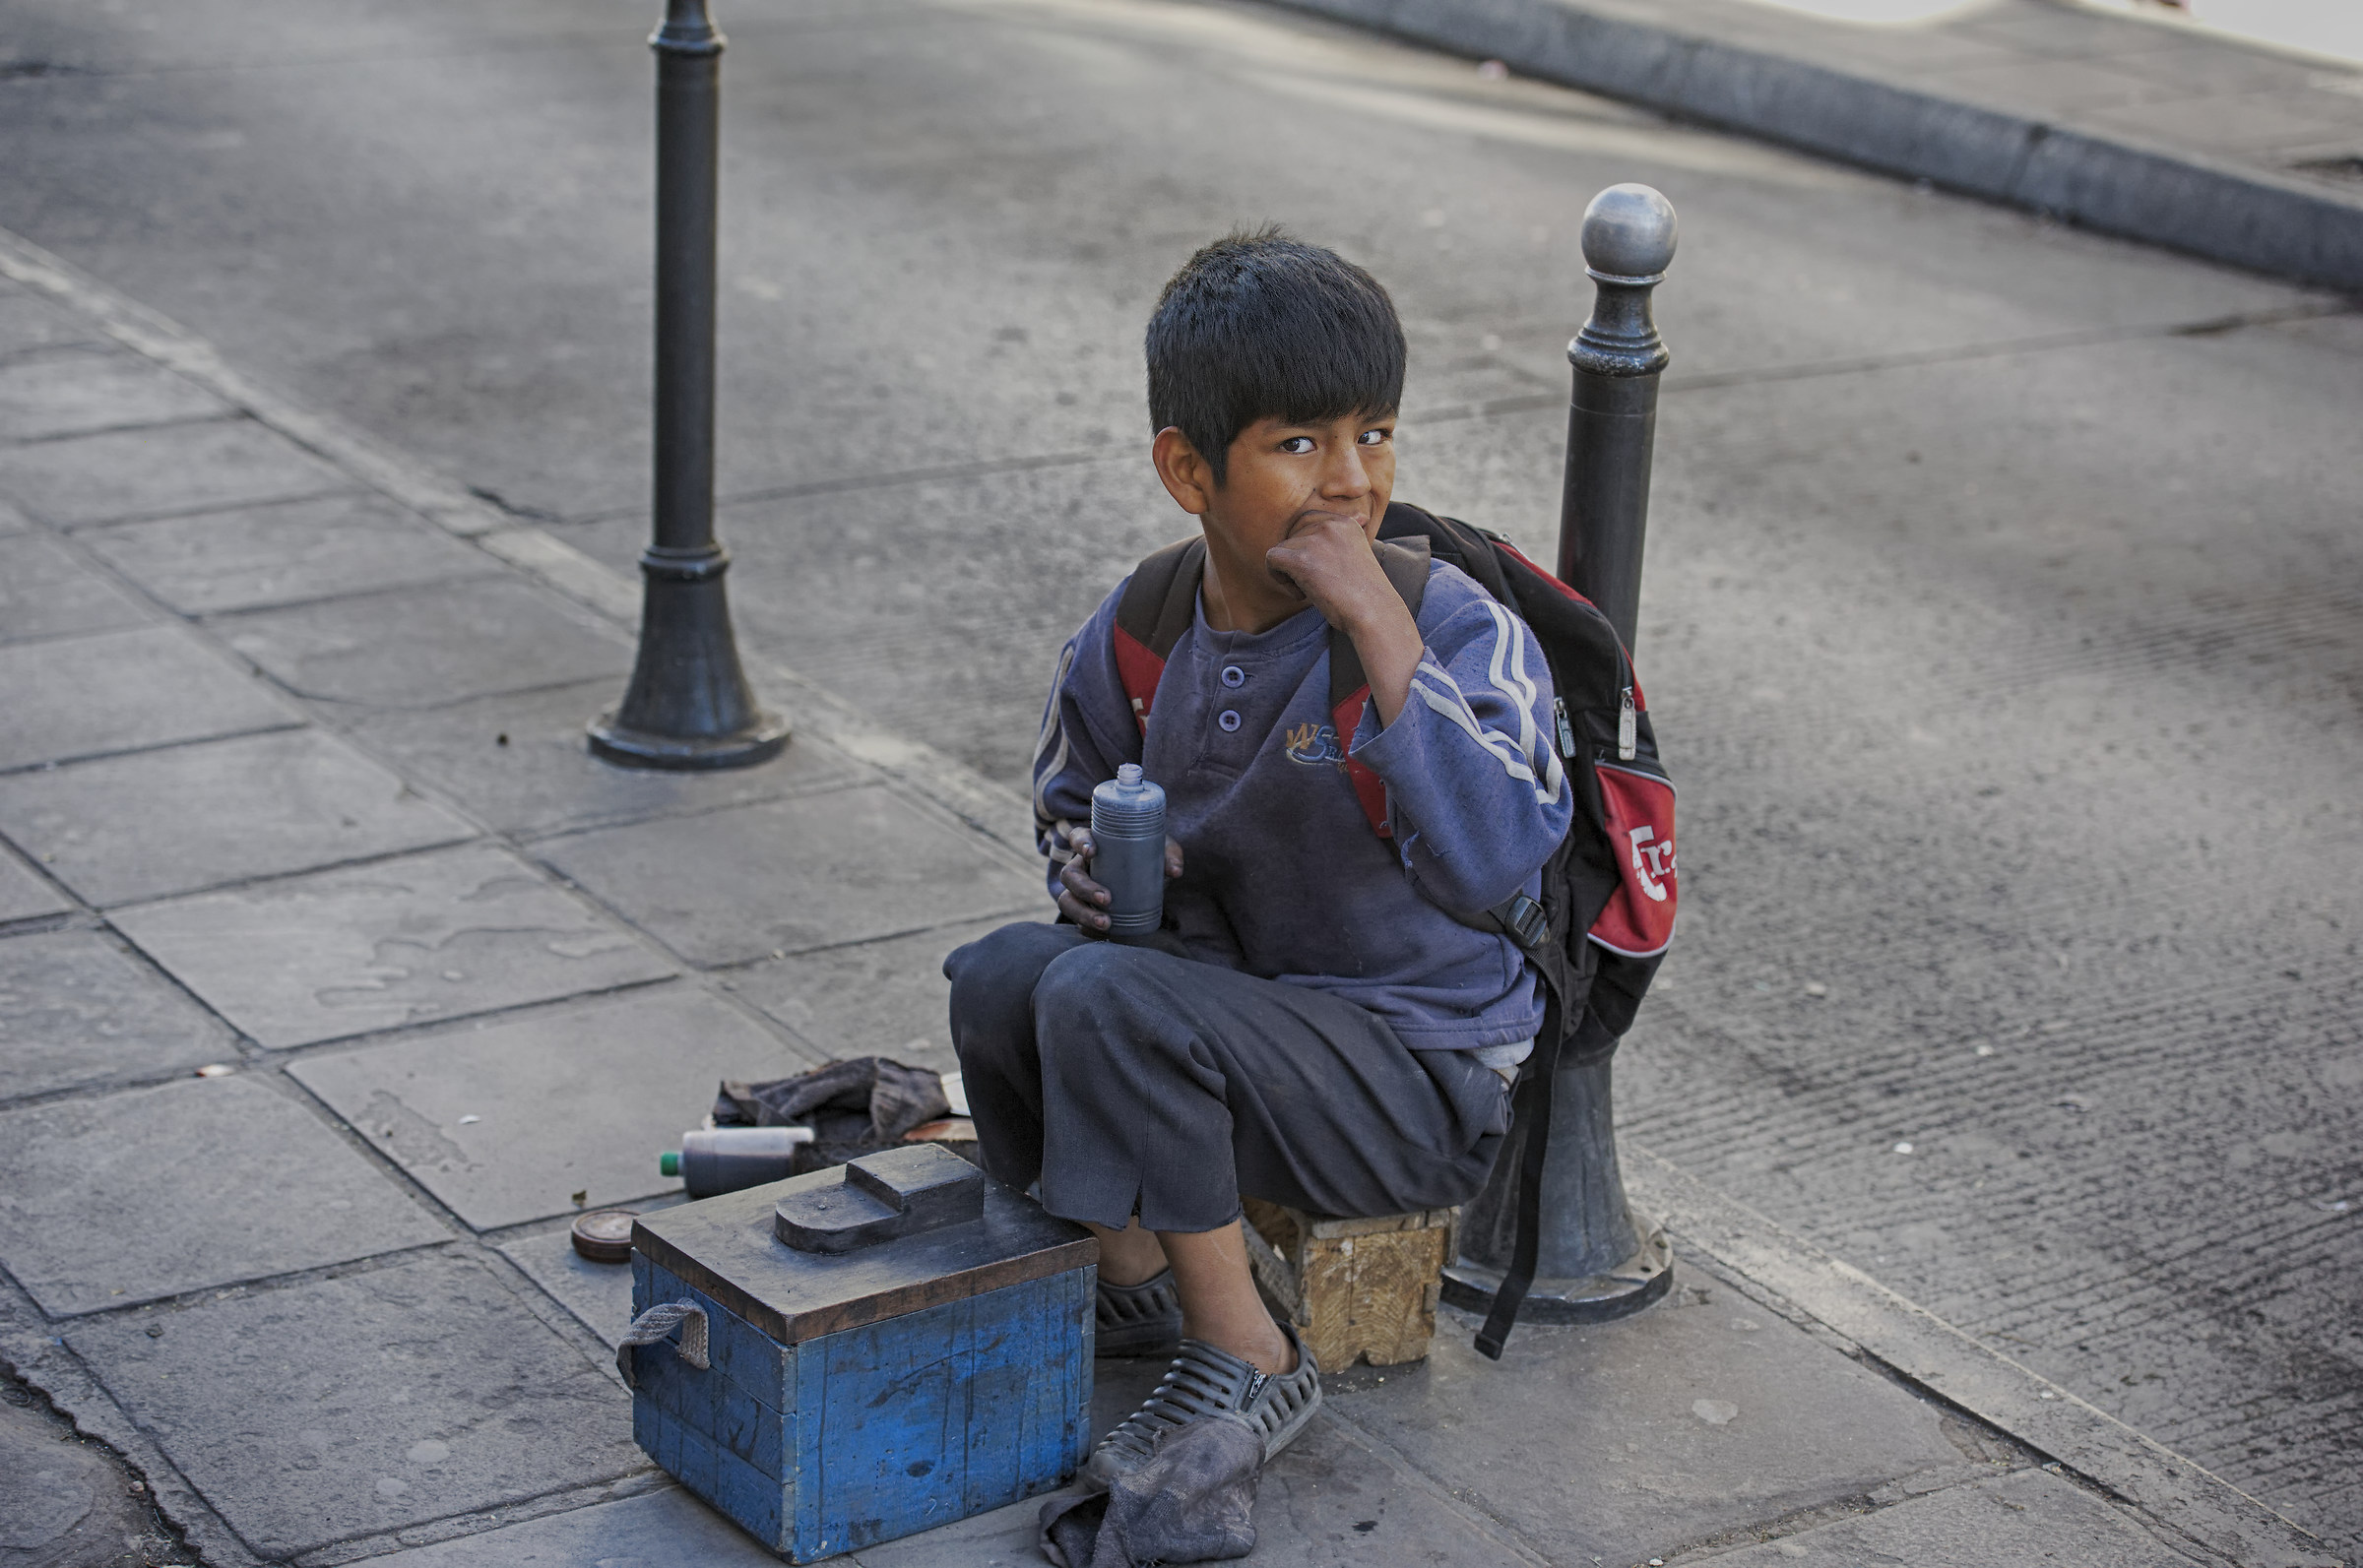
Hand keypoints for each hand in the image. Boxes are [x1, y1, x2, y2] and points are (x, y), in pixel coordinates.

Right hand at [1056, 828, 1183, 934]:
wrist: (1148, 879)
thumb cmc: (1149, 856)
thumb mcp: (1160, 850)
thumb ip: (1169, 855)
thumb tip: (1174, 871)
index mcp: (1095, 844)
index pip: (1078, 837)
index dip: (1080, 843)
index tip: (1092, 852)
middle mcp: (1081, 866)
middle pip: (1070, 875)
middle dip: (1085, 888)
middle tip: (1107, 899)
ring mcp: (1080, 890)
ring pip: (1068, 901)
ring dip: (1083, 914)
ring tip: (1106, 924)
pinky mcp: (1086, 910)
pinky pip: (1078, 922)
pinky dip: (1088, 929)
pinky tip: (1103, 935)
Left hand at [1262, 512, 1399, 633]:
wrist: (1374, 613)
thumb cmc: (1367, 593)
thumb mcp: (1359, 555)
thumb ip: (1346, 539)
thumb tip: (1359, 518)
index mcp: (1344, 522)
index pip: (1308, 520)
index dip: (1305, 545)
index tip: (1321, 568)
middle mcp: (1329, 525)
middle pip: (1292, 534)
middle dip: (1297, 557)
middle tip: (1315, 581)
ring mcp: (1315, 540)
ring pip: (1282, 549)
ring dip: (1291, 573)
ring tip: (1312, 591)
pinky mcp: (1301, 560)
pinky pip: (1271, 559)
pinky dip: (1279, 578)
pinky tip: (1300, 594)